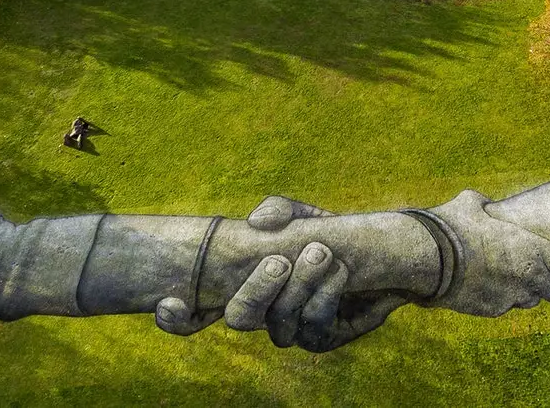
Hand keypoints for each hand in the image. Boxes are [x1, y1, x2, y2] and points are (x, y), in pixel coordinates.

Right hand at [154, 196, 406, 351]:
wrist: (379, 257)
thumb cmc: (327, 234)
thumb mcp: (303, 215)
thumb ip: (279, 211)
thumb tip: (257, 222)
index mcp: (242, 283)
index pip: (195, 311)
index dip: (176, 318)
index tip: (171, 302)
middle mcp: (262, 310)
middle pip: (238, 318)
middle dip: (255, 290)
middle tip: (279, 261)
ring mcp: (290, 328)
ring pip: (279, 324)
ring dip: (300, 287)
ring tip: (322, 253)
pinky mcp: (320, 338)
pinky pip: (314, 327)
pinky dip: (326, 296)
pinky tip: (341, 273)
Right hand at [425, 189, 549, 316]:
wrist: (425, 258)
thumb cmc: (451, 226)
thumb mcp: (471, 204)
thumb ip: (485, 204)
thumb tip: (483, 203)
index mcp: (534, 250)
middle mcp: (529, 278)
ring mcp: (511, 298)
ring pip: (532, 302)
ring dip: (526, 293)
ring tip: (508, 276)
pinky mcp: (491, 311)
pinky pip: (504, 307)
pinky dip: (499, 298)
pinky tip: (483, 284)